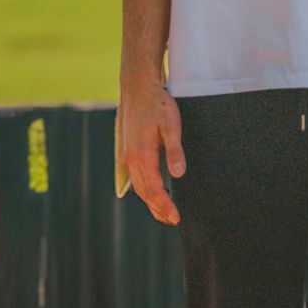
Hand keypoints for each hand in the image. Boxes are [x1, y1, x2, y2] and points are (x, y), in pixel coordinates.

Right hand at [118, 75, 184, 225]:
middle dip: (158, 209)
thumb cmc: (158, 104)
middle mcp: (132, 158)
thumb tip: (178, 174)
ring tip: (164, 213)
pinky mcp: (129, 150)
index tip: (176, 217)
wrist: (138, 87)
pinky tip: (153, 192)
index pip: (153, 189)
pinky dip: (144, 189)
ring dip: (150, 201)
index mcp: (142, 155)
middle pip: (144, 192)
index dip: (164, 205)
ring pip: (138, 186)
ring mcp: (128, 155)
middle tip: (173, 220)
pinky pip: (135, 177)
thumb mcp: (172, 125)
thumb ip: (175, 151)